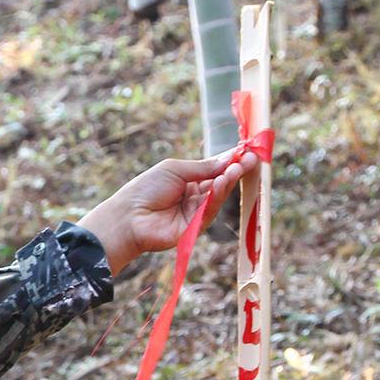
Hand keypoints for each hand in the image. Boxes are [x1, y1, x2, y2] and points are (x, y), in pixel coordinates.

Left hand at [76, 146, 259, 276]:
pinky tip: (221, 182)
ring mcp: (195, 212)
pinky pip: (210, 210)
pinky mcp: (195, 228)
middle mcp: (194, 196)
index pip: (214, 169)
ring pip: (217, 196)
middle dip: (235, 171)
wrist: (129, 216)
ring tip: (237, 169)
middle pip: (220, 183)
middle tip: (251, 159)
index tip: (247, 152)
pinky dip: (216, 196)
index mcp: (188, 180)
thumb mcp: (176, 169)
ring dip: (228, 182)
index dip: (230, 162)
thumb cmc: (146, 188)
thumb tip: (229, 159)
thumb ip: (203, 167)